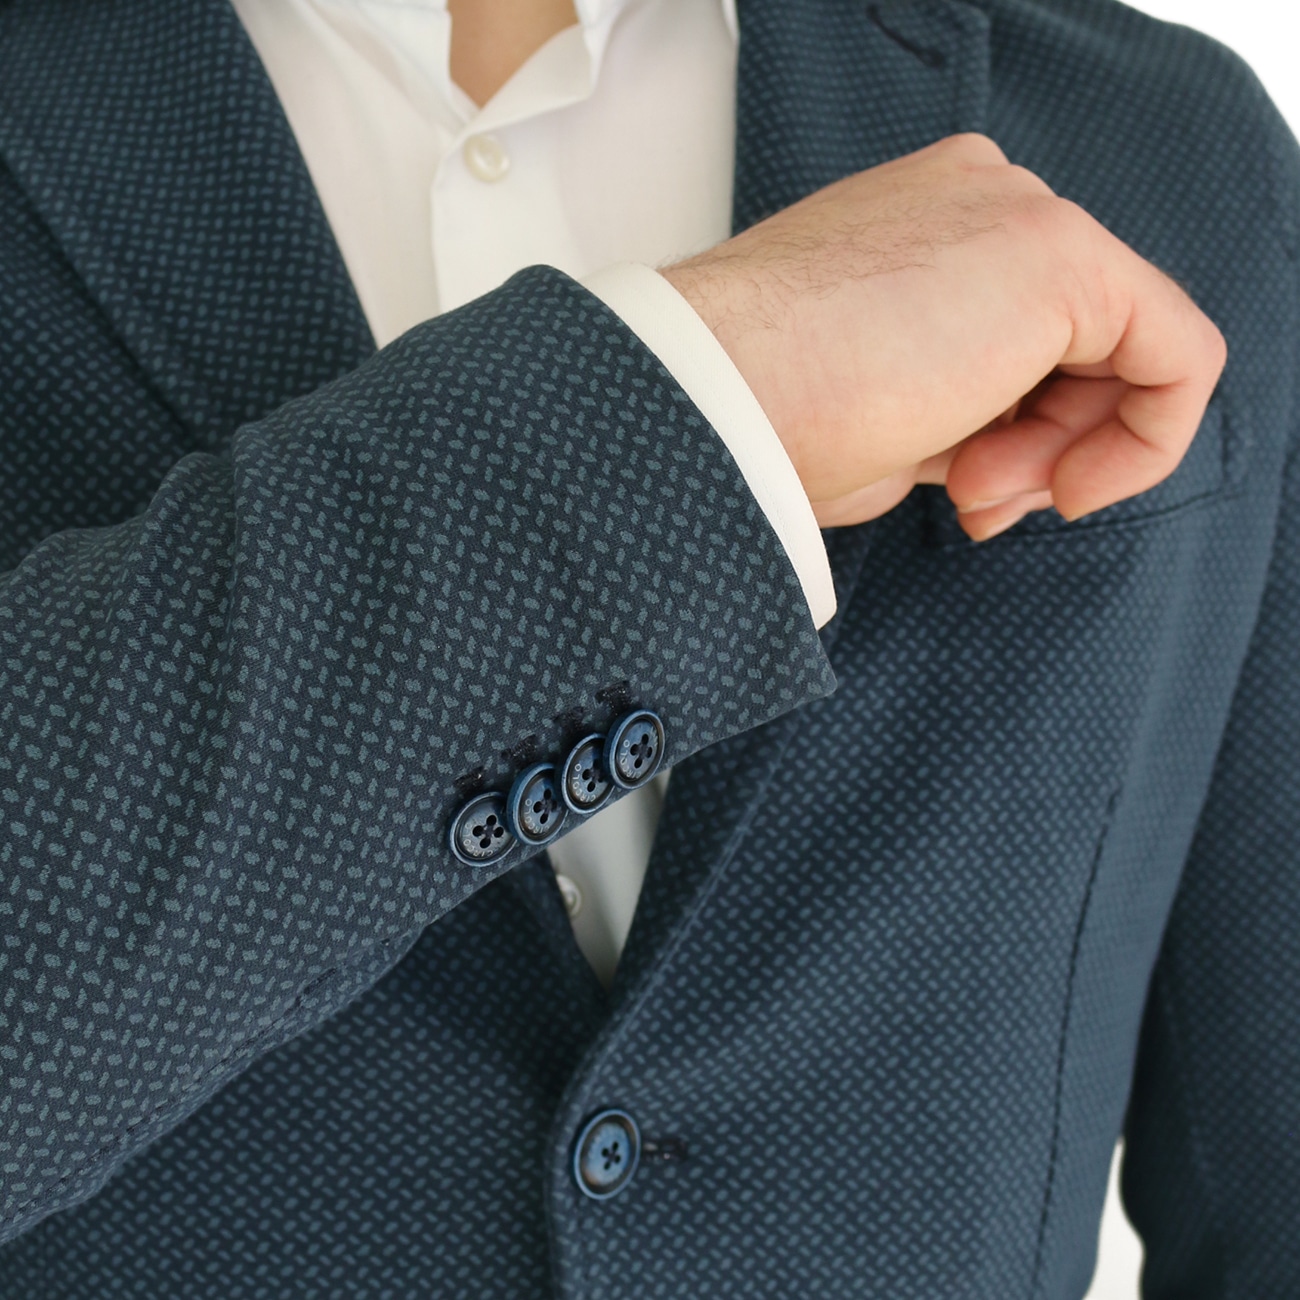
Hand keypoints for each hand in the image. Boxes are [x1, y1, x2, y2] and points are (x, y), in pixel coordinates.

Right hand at [661, 134, 1226, 538]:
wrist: (710, 401)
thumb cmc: (762, 420)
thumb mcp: (881, 408)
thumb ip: (953, 402)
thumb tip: (994, 449)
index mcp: (925, 224)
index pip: (1021, 333)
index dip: (1016, 432)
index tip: (965, 495)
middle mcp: (982, 199)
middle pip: (1078, 342)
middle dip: (1044, 447)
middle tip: (975, 505)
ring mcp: (1021, 214)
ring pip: (1124, 351)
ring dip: (1067, 455)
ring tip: (976, 494)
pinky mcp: (1061, 257)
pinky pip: (1178, 358)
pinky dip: (1146, 443)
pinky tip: (1072, 485)